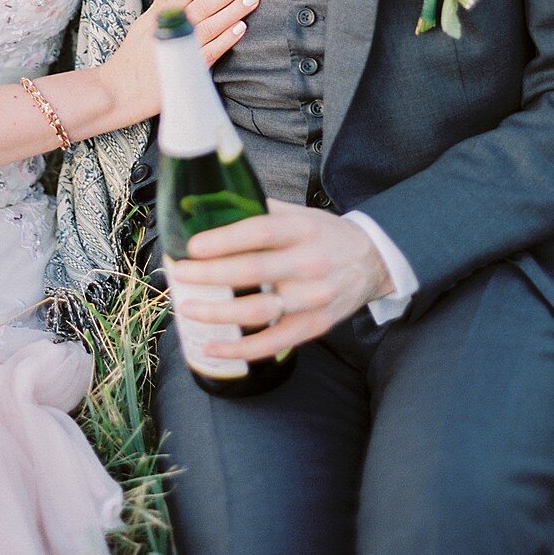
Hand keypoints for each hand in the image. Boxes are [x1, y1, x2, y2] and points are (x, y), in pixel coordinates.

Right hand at [105, 0, 260, 122]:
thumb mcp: (146, 18)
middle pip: (204, 3)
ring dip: (233, 10)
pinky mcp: (188, 70)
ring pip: (211, 25)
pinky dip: (225, 40)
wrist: (122, 90)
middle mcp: (172, 28)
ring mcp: (181, 49)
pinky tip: (241, 28)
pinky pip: (211, 52)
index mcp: (163, 13)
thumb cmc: (135, 53)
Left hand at [171, 199, 393, 359]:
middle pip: (254, 271)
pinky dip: (242, 350)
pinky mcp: (315, 326)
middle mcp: (310, 264)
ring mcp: (313, 299)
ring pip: (260, 310)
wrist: (373, 262)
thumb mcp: (300, 213)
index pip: (260, 232)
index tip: (194, 246)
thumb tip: (212, 204)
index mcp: (303, 230)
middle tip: (180, 274)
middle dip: (211, 274)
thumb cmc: (326, 235)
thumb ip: (262, 210)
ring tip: (188, 308)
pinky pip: (274, 343)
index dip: (225, 239)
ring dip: (219, 313)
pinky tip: (213, 348)